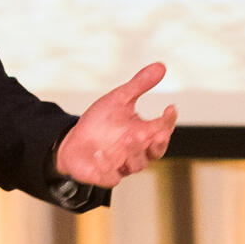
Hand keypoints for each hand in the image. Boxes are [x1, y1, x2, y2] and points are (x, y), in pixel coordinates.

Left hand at [54, 63, 176, 189]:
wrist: (74, 141)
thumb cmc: (100, 122)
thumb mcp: (119, 99)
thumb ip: (140, 85)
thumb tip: (161, 66)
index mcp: (145, 133)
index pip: (163, 129)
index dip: (168, 121)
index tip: (170, 108)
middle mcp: (137, 151)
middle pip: (156, 151)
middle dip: (156, 142)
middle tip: (153, 131)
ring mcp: (122, 165)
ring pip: (137, 164)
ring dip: (132, 152)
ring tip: (126, 138)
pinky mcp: (106, 176)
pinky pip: (111, 177)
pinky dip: (107, 168)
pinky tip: (99, 154)